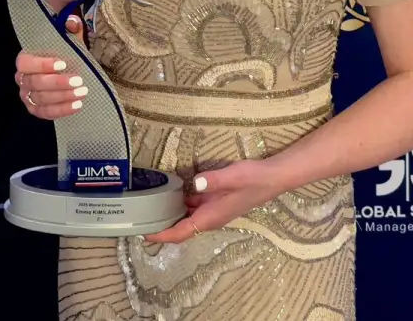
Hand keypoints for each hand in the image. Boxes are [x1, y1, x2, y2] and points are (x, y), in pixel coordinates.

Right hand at [14, 14, 88, 119]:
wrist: (64, 71)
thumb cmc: (62, 53)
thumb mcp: (66, 39)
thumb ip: (69, 29)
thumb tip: (73, 23)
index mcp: (25, 60)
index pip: (25, 63)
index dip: (42, 64)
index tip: (63, 63)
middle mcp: (21, 79)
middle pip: (35, 83)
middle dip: (58, 83)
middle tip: (79, 80)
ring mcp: (27, 96)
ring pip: (41, 99)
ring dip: (63, 97)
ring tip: (82, 92)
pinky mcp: (36, 109)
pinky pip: (46, 113)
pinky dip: (62, 110)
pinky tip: (77, 105)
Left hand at [144, 159, 283, 243]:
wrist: (273, 177)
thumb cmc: (253, 178)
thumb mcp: (233, 176)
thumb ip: (214, 180)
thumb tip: (196, 184)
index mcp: (211, 217)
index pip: (181, 232)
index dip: (162, 236)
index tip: (143, 234)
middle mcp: (210, 218)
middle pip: (181, 228)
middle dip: (161, 227)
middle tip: (139, 219)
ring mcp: (213, 211)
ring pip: (186, 218)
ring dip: (170, 216)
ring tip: (149, 208)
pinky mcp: (216, 202)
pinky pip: (194, 208)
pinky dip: (180, 205)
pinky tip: (170, 194)